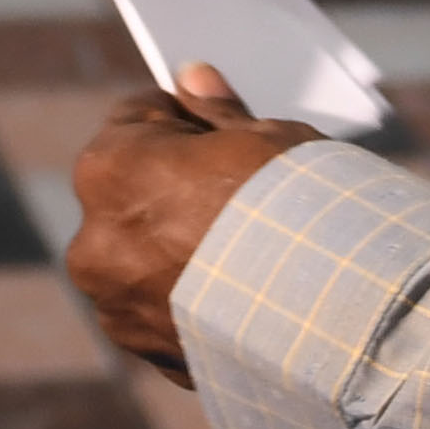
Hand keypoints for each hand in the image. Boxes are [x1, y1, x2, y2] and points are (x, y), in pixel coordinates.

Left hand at [66, 67, 321, 381]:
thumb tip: (193, 76)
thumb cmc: (295, 208)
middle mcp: (95, 241)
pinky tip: (243, 295)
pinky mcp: (150, 352)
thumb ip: (215, 112)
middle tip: (238, 193)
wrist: (335, 311)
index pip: (135, 119)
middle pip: (133, 195)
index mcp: (109, 170)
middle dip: (174, 190)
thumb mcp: (262, 139)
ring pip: (143, 259)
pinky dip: (193, 303)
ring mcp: (117, 305)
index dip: (181, 120)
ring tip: (246, 253)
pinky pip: (164, 312)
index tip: (215, 132)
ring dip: (177, 252)